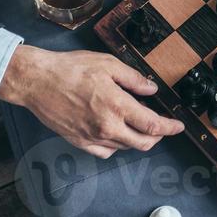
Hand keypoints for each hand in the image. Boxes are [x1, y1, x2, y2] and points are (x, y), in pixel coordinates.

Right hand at [0, 46, 185, 157]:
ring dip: (136, 137)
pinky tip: (116, 130)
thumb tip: (152, 88)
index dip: (169, 127)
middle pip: (142, 143)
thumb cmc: (70, 69)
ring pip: (124, 147)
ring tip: (135, 119)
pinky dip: (116, 144)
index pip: (152, 125)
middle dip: (157, 137)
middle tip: (161, 125)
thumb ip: (134, 79)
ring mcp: (92, 137)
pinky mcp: (79, 142)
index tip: (178, 125)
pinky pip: (105, 151)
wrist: (37, 81)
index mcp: (116, 106)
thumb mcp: (108, 64)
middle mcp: (106, 127)